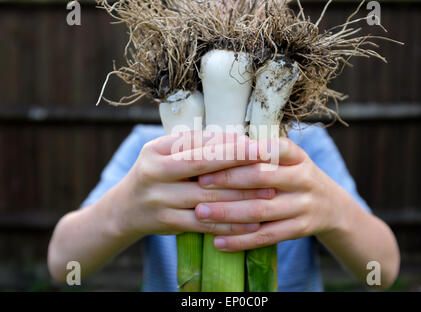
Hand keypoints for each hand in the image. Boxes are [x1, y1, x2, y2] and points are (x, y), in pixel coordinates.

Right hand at [111, 131, 275, 238]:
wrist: (126, 208)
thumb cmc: (156, 173)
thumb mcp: (164, 152)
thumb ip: (193, 145)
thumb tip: (238, 139)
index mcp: (156, 150)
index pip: (197, 143)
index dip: (228, 144)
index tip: (255, 143)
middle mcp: (155, 173)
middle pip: (203, 167)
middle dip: (239, 163)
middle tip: (270, 163)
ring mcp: (160, 200)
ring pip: (208, 199)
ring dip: (242, 197)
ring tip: (269, 193)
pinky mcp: (168, 223)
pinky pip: (205, 225)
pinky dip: (230, 224)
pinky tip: (252, 222)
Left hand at [195, 137, 348, 250]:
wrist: (332, 206)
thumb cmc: (294, 176)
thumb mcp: (287, 158)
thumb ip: (259, 153)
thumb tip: (212, 146)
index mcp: (296, 155)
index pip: (271, 148)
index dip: (242, 151)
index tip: (212, 153)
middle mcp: (303, 178)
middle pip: (262, 178)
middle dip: (228, 180)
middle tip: (199, 183)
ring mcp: (303, 205)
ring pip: (261, 210)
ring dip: (228, 212)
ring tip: (201, 213)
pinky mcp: (300, 229)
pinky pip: (267, 236)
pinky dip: (241, 241)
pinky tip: (218, 242)